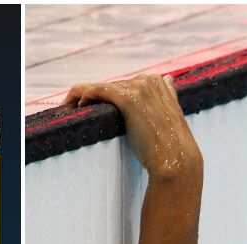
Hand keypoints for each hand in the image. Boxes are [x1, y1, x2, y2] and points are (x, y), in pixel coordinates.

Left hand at [62, 74, 201, 180]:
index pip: (126, 84)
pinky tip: (77, 104)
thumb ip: (167, 96)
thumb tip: (168, 80)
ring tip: (71, 106)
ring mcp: (139, 89)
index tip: (96, 105)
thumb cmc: (170, 146)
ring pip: (102, 87)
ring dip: (84, 95)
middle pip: (113, 85)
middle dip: (96, 96)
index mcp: (159, 83)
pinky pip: (99, 91)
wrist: (175, 161)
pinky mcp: (129, 100)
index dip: (108, 94)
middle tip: (77, 107)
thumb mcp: (171, 115)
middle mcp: (149, 81)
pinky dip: (84, 94)